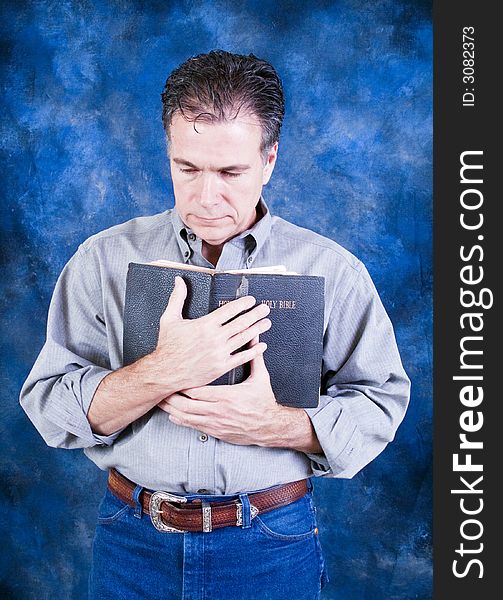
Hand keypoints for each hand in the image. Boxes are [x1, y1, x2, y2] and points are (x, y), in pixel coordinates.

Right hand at [144, 276, 271, 393]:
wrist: (165, 373)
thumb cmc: (167, 347)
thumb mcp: (169, 319)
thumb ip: (177, 298)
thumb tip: (179, 281)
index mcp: (205, 325)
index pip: (230, 310)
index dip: (243, 304)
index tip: (251, 300)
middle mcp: (214, 338)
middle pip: (241, 323)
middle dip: (255, 314)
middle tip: (265, 309)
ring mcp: (219, 353)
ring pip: (244, 338)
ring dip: (258, 329)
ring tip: (267, 323)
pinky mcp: (221, 367)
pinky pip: (241, 357)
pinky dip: (254, 351)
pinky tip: (262, 346)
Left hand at [158, 341, 321, 452]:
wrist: (270, 427)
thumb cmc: (264, 402)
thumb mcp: (261, 377)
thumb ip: (254, 356)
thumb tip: (254, 337)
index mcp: (226, 396)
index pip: (197, 391)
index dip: (183, 385)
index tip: (174, 376)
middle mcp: (218, 411)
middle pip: (186, 405)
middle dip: (171, 398)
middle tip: (160, 389)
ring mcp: (215, 423)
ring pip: (186, 418)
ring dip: (172, 410)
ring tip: (161, 401)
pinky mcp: (215, 431)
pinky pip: (193, 427)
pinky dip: (181, 421)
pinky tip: (173, 416)